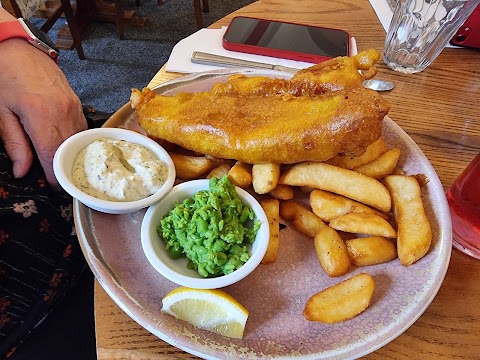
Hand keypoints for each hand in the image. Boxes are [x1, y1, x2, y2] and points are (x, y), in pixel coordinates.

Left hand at [0, 37, 86, 186]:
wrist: (18, 49)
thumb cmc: (4, 77)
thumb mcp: (0, 112)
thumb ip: (14, 143)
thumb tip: (22, 171)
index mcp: (40, 115)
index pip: (53, 155)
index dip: (54, 175)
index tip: (52, 186)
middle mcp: (63, 112)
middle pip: (70, 150)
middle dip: (64, 168)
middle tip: (58, 181)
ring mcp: (74, 107)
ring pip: (79, 141)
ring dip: (72, 155)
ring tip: (64, 166)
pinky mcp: (78, 104)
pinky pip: (81, 129)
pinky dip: (76, 141)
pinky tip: (68, 147)